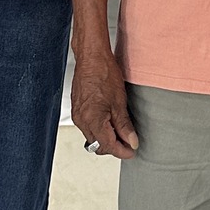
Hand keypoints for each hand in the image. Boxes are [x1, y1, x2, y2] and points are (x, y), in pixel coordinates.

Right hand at [71, 45, 139, 159]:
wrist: (91, 57)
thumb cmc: (104, 73)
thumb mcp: (119, 102)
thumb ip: (124, 125)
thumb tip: (131, 141)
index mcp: (93, 121)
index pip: (108, 146)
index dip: (122, 151)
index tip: (132, 151)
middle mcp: (82, 121)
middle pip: (98, 145)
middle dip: (114, 147)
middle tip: (129, 142)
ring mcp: (78, 115)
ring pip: (92, 137)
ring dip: (106, 138)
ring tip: (121, 130)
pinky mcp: (77, 109)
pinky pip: (87, 127)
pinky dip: (99, 128)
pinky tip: (109, 121)